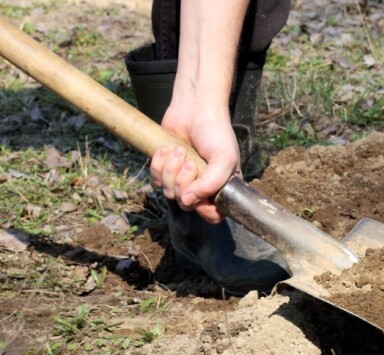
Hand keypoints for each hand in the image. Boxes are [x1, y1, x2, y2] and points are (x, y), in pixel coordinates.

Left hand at [150, 103, 238, 223]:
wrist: (195, 107)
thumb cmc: (216, 132)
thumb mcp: (224, 158)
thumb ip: (211, 184)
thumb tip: (188, 201)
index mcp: (222, 188)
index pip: (213, 215)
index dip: (204, 209)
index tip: (200, 194)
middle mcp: (202, 187)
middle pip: (187, 205)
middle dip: (184, 183)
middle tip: (191, 162)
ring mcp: (182, 179)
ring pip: (169, 193)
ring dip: (171, 170)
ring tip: (180, 151)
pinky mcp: (165, 169)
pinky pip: (155, 180)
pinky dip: (158, 164)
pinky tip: (166, 149)